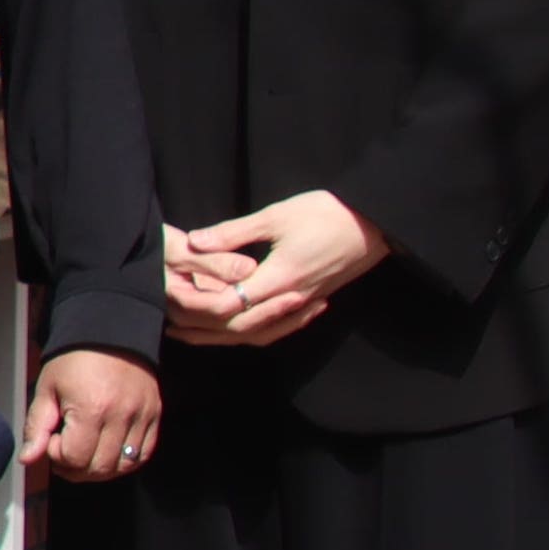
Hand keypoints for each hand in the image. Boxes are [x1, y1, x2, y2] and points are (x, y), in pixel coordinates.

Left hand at [22, 346, 162, 481]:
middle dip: (75, 468)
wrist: (109, 332)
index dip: (57, 455)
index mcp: (91, 408)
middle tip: (65, 453)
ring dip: (99, 469)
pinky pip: (143, 455)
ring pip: (122, 467)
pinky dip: (125, 461)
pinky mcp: (154, 415)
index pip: (74, 458)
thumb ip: (36, 427)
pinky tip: (107, 451)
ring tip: (85, 453)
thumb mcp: (47, 388)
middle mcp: (120, 415)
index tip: (52, 439)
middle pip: (99, 468)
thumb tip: (27, 459)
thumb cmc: (74, 359)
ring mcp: (142, 416)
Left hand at [166, 191, 390, 348]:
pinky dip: (252, 330)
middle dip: (204, 329)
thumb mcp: (276, 216)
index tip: (174, 300)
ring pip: (259, 332)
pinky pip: (277, 327)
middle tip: (172, 327)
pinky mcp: (311, 301)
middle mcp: (290, 299)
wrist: (376, 223)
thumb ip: (234, 233)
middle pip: (240, 327)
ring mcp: (303, 304)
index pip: (230, 306)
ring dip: (225, 336)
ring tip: (194, 334)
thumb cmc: (327, 213)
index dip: (200, 307)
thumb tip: (194, 241)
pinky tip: (237, 327)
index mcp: (279, 279)